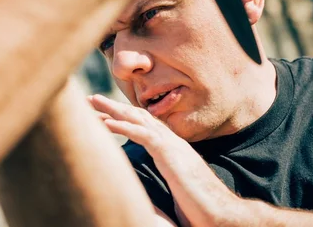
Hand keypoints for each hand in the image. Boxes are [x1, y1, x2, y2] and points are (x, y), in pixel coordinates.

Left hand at [89, 94, 248, 226]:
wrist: (221, 213)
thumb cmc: (199, 206)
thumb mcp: (177, 185)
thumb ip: (165, 174)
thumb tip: (147, 180)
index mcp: (171, 148)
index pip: (144, 126)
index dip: (123, 117)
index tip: (102, 113)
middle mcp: (171, 142)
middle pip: (138, 117)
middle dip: (113, 106)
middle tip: (92, 98)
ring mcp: (172, 146)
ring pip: (138, 120)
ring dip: (113, 109)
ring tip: (93, 101)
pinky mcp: (170, 154)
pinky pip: (143, 135)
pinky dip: (123, 126)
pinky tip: (106, 123)